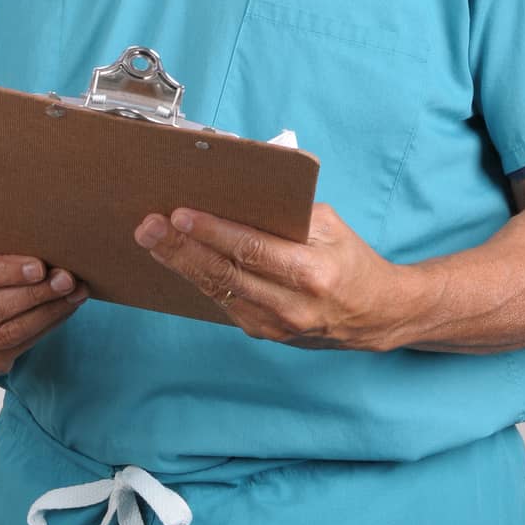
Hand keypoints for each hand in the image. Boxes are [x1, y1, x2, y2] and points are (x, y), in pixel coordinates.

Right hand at [0, 246, 89, 378]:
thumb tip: (44, 238)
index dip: (6, 272)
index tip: (40, 266)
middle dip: (34, 294)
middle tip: (67, 279)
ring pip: (6, 334)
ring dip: (47, 313)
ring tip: (74, 293)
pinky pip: (16, 349)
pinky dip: (45, 328)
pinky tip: (63, 309)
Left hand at [133, 202, 402, 350]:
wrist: (376, 315)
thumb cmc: (352, 260)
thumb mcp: (331, 226)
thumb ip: (289, 212)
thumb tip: (240, 191)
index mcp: (311, 273)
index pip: (252, 250)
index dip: (213, 233)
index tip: (180, 214)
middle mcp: (290, 306)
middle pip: (225, 275)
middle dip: (181, 248)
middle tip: (148, 227)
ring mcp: (275, 326)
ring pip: (218, 292)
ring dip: (180, 265)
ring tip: (151, 240)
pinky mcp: (264, 334)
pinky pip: (224, 303)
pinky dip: (198, 280)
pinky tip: (176, 260)